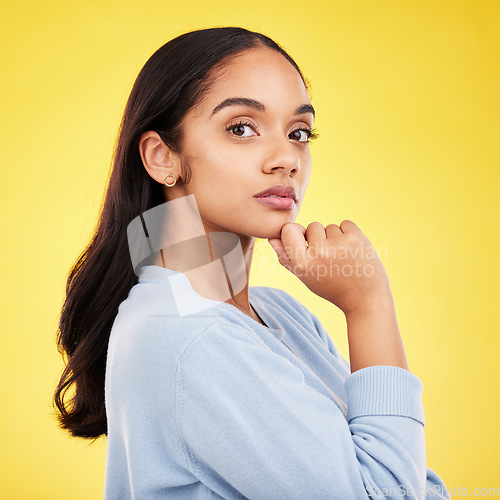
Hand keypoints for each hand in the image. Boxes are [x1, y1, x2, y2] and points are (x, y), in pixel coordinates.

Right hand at [268, 220, 391, 314]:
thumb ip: (286, 258)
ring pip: (330, 226)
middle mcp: (319, 252)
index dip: (297, 233)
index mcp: (302, 263)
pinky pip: (346, 223)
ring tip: (344, 258)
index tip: (306, 242)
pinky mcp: (356, 237)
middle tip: (330, 258)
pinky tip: (353, 250)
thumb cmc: (332, 287)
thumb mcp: (305, 277)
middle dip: (320, 237)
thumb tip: (272, 239)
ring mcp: (338, 244)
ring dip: (336, 237)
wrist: (365, 298)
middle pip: (312, 226)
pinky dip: (349, 233)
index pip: (288, 229)